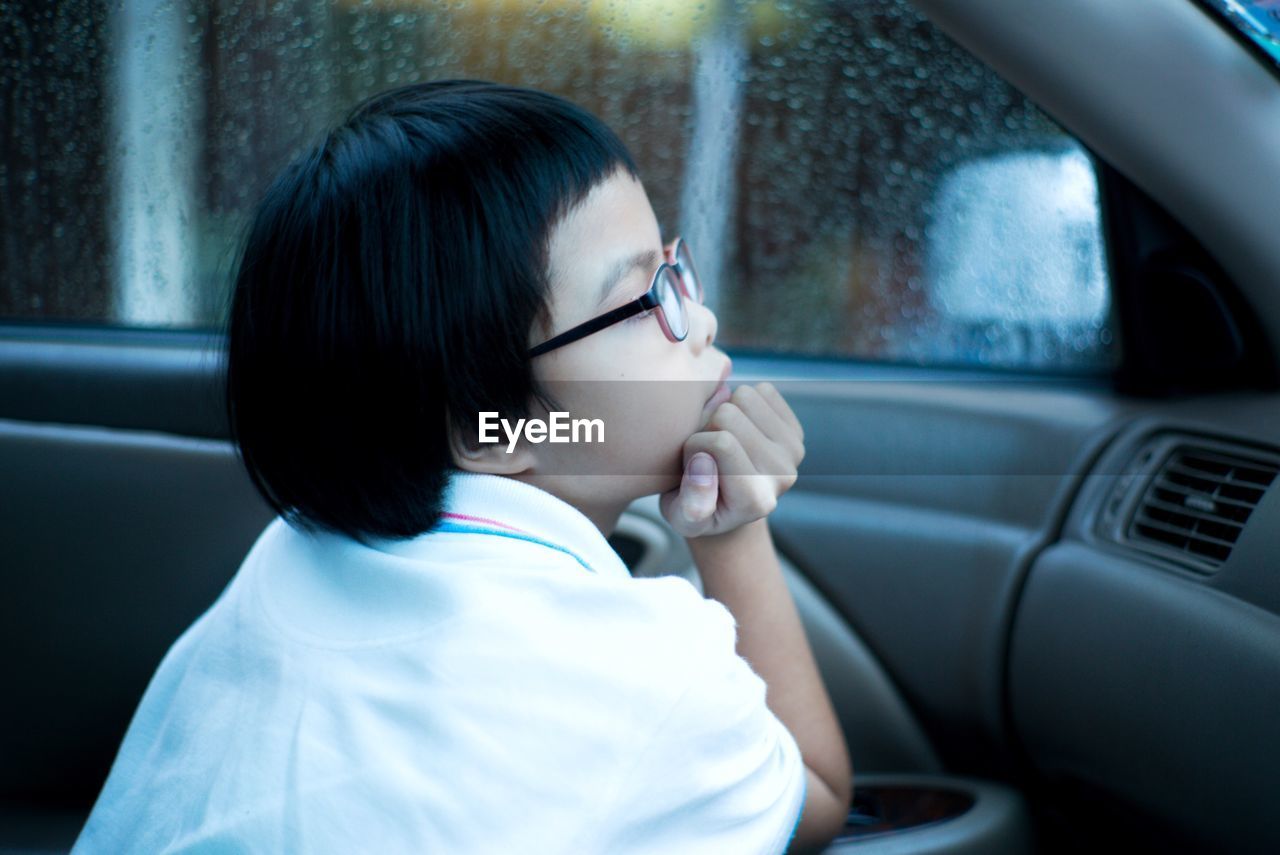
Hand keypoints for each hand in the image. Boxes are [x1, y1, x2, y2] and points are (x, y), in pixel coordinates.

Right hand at [660, 382, 804, 538]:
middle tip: (706, 452)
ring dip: (723, 411)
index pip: (720, 443)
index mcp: (755, 500)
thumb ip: (690, 502)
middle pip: (729, 414)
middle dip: (706, 426)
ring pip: (745, 396)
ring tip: (720, 440)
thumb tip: (704, 463)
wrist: (727, 507)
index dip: (694, 445)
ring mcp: (793, 451)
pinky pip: (763, 390)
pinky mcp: (795, 431)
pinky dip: (742, 403)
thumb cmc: (695, 506)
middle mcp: (782, 476)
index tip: (693, 466)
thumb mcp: (681, 516)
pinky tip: (737, 429)